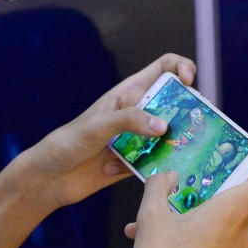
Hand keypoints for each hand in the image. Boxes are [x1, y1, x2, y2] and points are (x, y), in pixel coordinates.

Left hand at [20, 54, 197, 212]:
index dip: (181, 68)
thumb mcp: (97, 126)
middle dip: (191, 110)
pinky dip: (168, 165)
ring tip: (190, 150)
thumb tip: (163, 127)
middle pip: (175, 103)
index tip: (188, 82)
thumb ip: (129, 121)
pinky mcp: (138, 164)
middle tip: (198, 123)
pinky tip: (169, 172)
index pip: (163, 69)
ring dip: (181, 141)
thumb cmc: (67, 143)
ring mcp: (139, 139)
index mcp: (129, 94)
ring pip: (172, 135)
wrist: (49, 179)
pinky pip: (161, 162)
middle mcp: (138, 114)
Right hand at [120, 146, 247, 247]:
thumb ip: (160, 186)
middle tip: (180, 192)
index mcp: (234, 211)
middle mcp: (247, 232)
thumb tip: (168, 176)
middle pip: (240, 198)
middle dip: (209, 193)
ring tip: (157, 227)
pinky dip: (200, 241)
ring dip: (197, 219)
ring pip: (225, 224)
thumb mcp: (150, 218)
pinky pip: (223, 246)